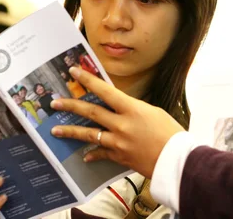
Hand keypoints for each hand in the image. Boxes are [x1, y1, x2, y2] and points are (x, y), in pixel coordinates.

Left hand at [50, 67, 184, 177]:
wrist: (177, 160)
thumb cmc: (170, 133)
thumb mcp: (153, 112)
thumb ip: (133, 110)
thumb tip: (120, 109)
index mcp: (132, 109)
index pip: (105, 91)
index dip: (88, 80)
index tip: (74, 71)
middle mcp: (122, 124)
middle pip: (91, 112)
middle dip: (71, 106)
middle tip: (55, 103)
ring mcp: (119, 142)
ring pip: (89, 134)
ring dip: (71, 131)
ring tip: (55, 130)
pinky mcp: (120, 157)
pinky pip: (102, 154)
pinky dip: (93, 154)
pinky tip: (84, 155)